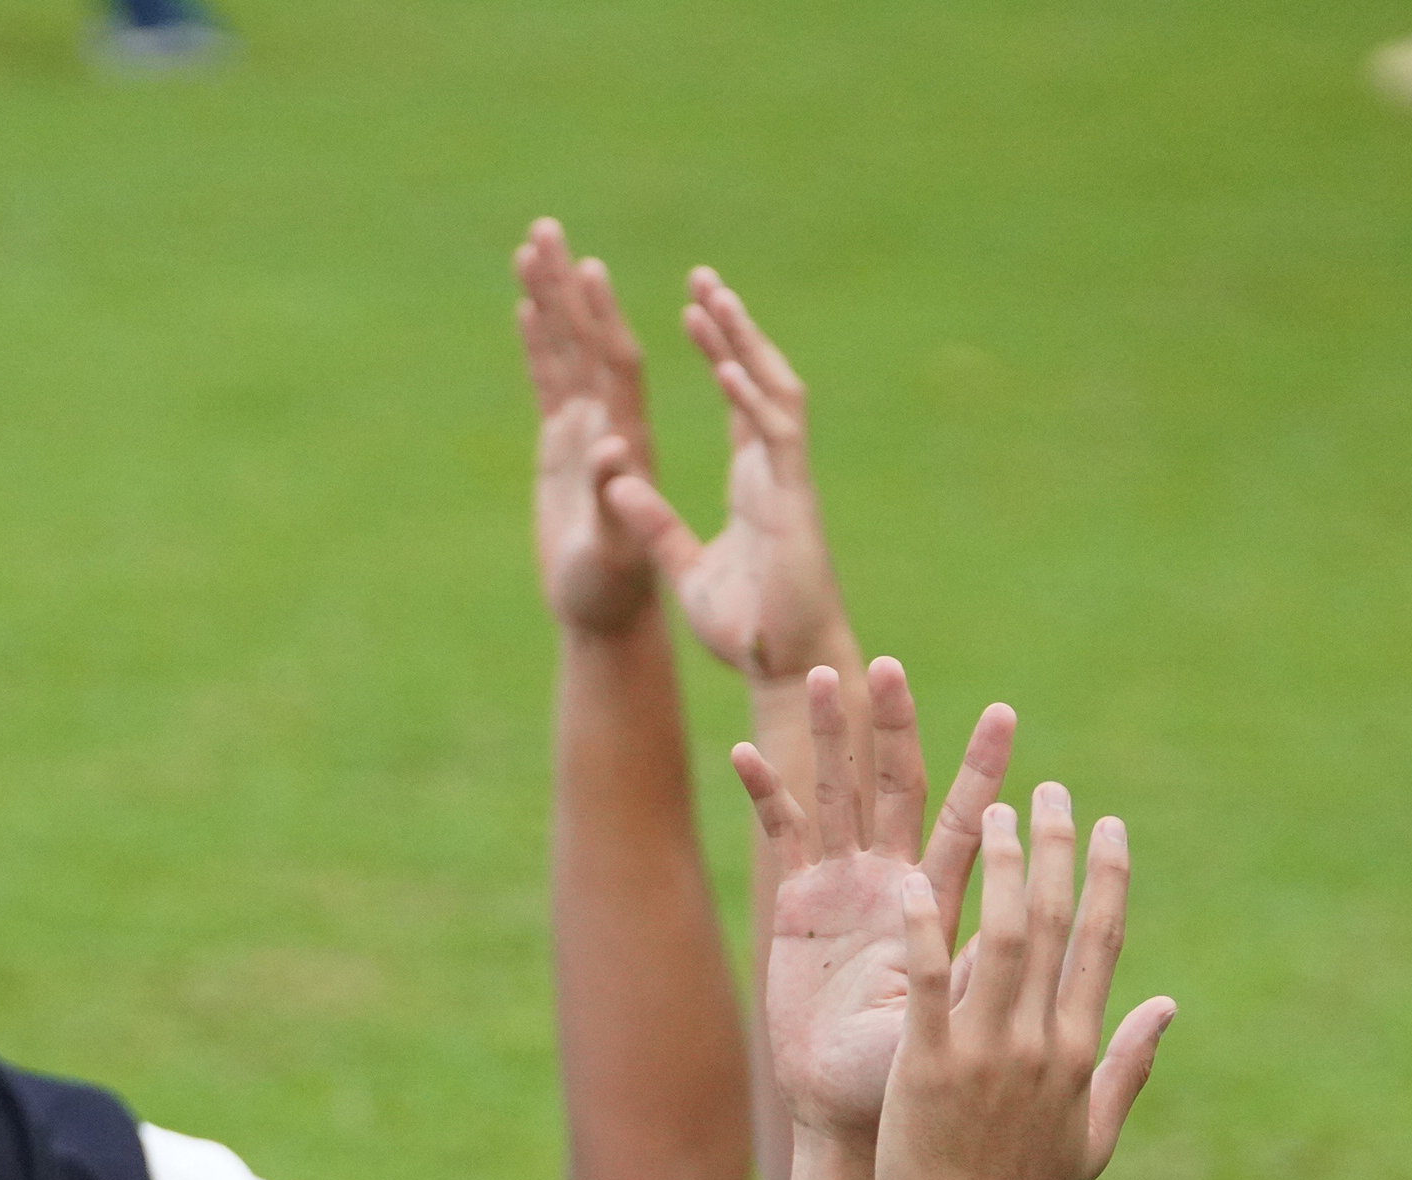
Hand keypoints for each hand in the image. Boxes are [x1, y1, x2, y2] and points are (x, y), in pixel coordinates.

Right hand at [515, 218, 661, 637]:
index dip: (603, 316)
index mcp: (629, 442)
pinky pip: (550, 384)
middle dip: (567, 286)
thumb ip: (615, 500)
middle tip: (546, 229)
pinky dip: (539, 344)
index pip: (617, 363)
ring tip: (532, 245)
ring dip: (551, 300)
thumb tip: (612, 449)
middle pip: (588, 340)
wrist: (605, 614)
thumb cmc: (614, 591)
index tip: (587, 268)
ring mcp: (586, 433)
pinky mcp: (562, 449)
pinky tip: (528, 308)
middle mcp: (610, 425)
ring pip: (567, 352)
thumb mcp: (617, 551)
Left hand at [603, 268, 844, 686]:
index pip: (739, 401)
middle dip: (732, 327)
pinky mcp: (792, 502)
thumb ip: (653, 525)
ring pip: (770, 392)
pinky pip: (774, 438)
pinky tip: (724, 367)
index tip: (694, 309)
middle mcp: (774, 470)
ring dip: (742, 345)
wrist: (786, 669)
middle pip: (757, 378)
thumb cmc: (745, 629)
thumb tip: (618, 483)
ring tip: (711, 298)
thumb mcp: (683, 568)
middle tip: (703, 276)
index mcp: (753, 482)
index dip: (720, 352)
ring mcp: (785, 480)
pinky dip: (750, 401)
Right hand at [734, 660, 1018, 1140]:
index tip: (1005, 715)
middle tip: (890, 667)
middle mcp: (891, 882)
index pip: (966, 822)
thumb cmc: (916, 1075)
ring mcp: (840, 888)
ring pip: (836, 795)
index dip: (982, 770)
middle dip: (895, 728)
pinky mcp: (795, 904)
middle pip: (895, 787)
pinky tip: (749, 752)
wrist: (850, 1110)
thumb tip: (1033, 927)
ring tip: (823, 677)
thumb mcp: (958, 1020)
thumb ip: (981, 971)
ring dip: (830, 739)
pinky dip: (766, 792)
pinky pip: (781, 837)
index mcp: (937, 904)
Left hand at [869, 787, 1170, 1179]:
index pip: (1101, 945)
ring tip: (991, 806)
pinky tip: (920, 880)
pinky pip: (930, 983)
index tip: (1109, 825)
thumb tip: (1169, 1006)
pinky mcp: (929, 1067)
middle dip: (1055, 849)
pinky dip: (929, 930)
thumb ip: (1129, 1066)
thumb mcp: (1093, 1139)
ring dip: (1003, 867)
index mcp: (1079, 1051)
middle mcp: (1041, 1041)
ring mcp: (987, 1052)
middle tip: (1046, 788)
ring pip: (1004, 936)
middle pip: (1058, 924)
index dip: (1108, 878)